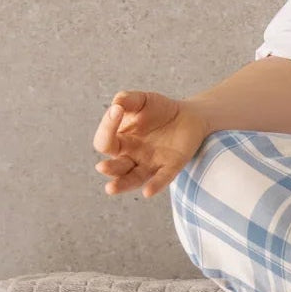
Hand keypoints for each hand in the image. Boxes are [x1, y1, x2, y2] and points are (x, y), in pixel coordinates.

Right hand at [93, 90, 211, 198]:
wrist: (188, 116)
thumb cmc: (160, 109)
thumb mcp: (142, 100)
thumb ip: (126, 100)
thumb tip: (115, 105)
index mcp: (121, 141)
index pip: (106, 141)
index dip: (108, 127)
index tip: (117, 110)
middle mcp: (132, 157)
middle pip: (116, 167)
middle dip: (109, 168)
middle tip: (101, 167)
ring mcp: (150, 164)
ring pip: (133, 179)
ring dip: (123, 184)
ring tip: (110, 189)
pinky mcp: (170, 167)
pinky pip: (161, 179)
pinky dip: (155, 185)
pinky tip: (147, 192)